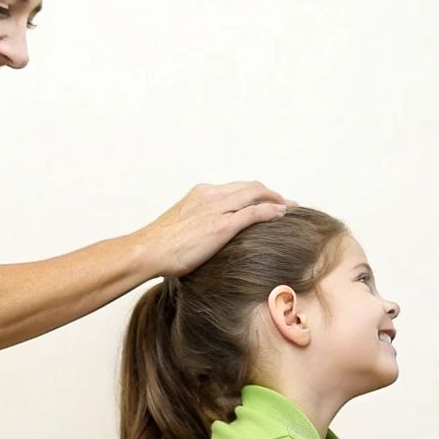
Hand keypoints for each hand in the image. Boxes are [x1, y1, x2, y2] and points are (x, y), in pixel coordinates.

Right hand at [134, 182, 291, 277]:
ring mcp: (217, 208)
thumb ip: (199, 225)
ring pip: (256, 195)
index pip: (237, 187)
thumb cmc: (161, 246)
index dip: (256, 192)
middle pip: (251, 187)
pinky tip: (282, 215)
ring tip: (290, 208)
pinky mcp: (222, 225)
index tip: (268, 200)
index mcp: (201, 194)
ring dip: (276, 200)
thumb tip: (207, 237)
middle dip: (271, 194)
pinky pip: (254, 212)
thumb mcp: (183, 226)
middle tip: (286, 203)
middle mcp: (211, 195)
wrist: (147, 251)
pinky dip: (271, 211)